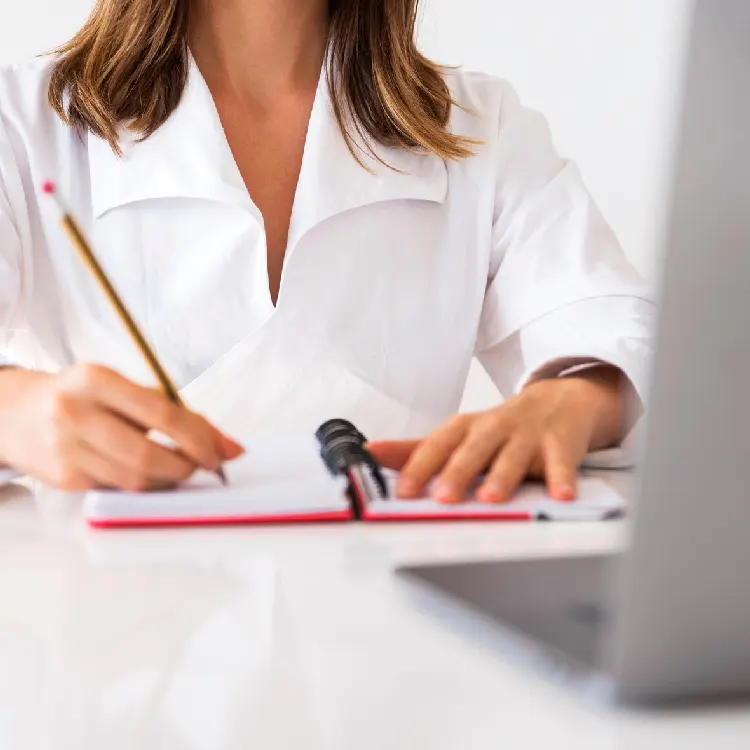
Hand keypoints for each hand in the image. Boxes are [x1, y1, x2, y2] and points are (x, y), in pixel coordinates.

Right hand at [0, 364, 243, 491]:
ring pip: (135, 480)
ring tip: (177, 469)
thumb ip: (179, 413)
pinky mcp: (64, 478)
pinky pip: (119, 489)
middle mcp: (76, 412)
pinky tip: (149, 475)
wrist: (16, 414)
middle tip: (202, 467)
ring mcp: (66, 449)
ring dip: (169, 481)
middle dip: (186, 467)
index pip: (162, 414)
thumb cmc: (87, 398)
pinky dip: (145, 487)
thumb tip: (232, 448)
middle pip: (148, 455)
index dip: (199, 439)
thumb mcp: (127, 391)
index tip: (220, 454)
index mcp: (98, 379)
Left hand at [369, 368, 631, 503]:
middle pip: (473, 449)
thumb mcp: (459, 435)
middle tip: (443, 497)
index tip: (402, 490)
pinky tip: (561, 496)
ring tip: (491, 498)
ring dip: (502, 476)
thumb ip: (417, 449)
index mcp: (465, 428)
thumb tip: (372, 453)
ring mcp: (527, 435)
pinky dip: (562, 478)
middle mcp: (493, 428)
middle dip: (457, 472)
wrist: (560, 400)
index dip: (419, 466)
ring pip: (513, 455)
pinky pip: (561, 461)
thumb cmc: (500, 427)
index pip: (437, 445)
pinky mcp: (560, 443)